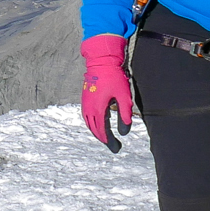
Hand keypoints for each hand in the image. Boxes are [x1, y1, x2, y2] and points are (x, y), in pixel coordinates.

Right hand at [81, 34, 134, 152]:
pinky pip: (87, 117)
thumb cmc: (114, 78)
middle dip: (104, 139)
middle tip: (114, 147)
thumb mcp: (124, 97)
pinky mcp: (85, 99)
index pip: (102, 131)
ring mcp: (85, 104)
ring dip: (97, 132)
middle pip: (95, 130)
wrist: (101, 62)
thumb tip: (124, 132)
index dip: (109, 141)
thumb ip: (124, 115)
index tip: (116, 148)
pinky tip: (98, 124)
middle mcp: (88, 109)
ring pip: (89, 124)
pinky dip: (93, 124)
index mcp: (97, 109)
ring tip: (106, 138)